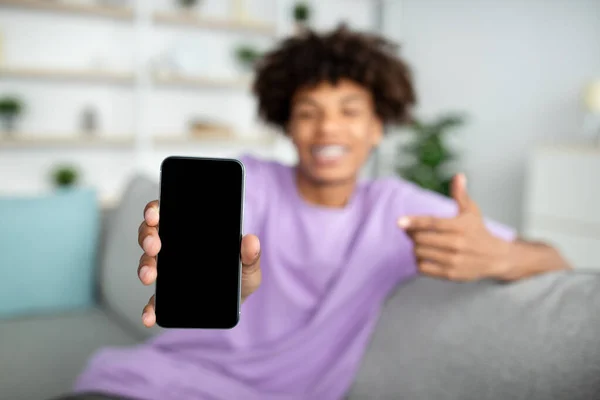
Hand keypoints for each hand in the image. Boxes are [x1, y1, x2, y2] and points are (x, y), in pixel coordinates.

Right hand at [137, 200, 261, 326]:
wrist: (235, 307)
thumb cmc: (239, 279)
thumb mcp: (249, 266)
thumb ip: (251, 255)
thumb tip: (251, 241)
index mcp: (191, 234)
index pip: (167, 213)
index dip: (155, 210)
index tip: (154, 216)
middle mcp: (174, 249)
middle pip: (151, 234)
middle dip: (147, 237)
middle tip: (154, 245)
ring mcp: (167, 272)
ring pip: (147, 261)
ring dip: (144, 266)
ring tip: (149, 276)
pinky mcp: (165, 298)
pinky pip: (152, 300)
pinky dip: (148, 308)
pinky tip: (149, 315)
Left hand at [397, 174, 510, 280]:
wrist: (497, 258)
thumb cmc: (478, 231)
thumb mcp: (472, 211)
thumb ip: (460, 194)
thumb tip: (458, 175)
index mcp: (460, 226)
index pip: (432, 222)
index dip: (413, 221)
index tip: (398, 221)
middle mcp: (457, 243)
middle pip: (421, 239)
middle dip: (412, 234)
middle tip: (412, 231)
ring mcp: (453, 260)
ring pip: (420, 253)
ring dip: (415, 248)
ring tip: (420, 243)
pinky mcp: (450, 274)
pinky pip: (424, 268)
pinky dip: (419, 262)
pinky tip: (425, 256)